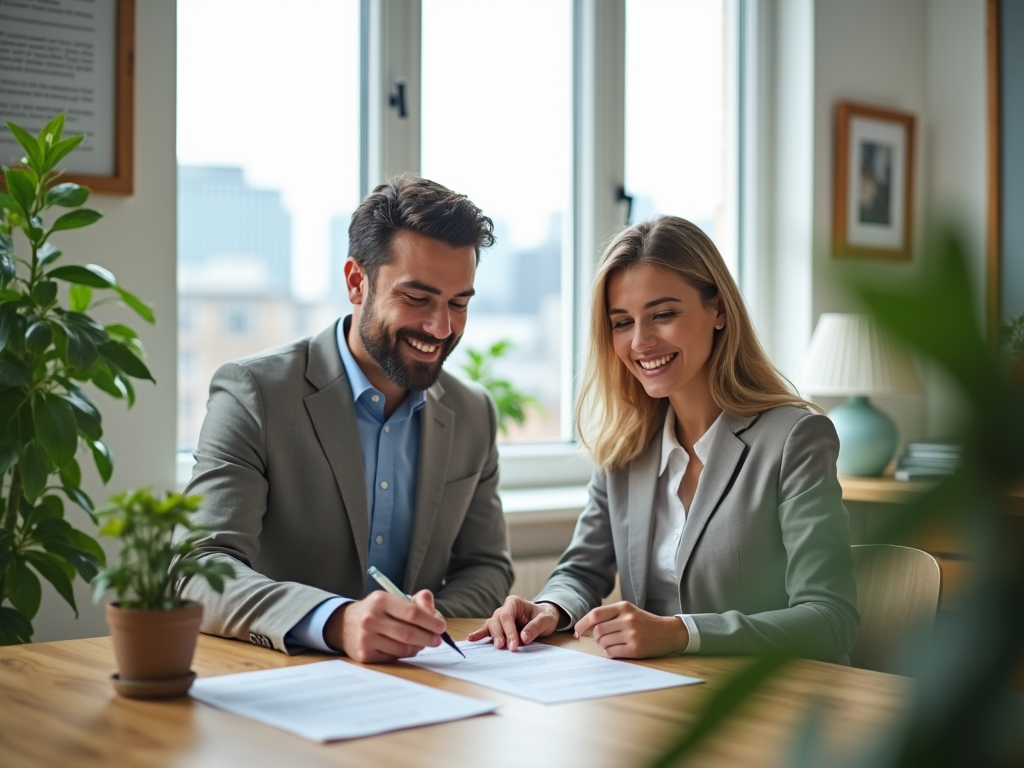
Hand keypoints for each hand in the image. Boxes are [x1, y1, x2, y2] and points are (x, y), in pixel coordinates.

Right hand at [325, 590, 444, 662]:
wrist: (345, 624)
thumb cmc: (378, 610)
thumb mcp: (395, 598)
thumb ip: (419, 602)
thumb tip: (436, 616)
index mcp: (381, 600)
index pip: (412, 613)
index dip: (431, 621)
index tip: (441, 627)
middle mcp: (371, 619)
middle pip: (409, 633)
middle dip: (428, 638)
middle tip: (437, 639)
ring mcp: (366, 638)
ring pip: (403, 648)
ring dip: (417, 647)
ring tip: (421, 642)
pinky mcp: (364, 654)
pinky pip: (393, 658)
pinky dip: (405, 654)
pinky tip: (405, 647)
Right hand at [467, 595, 562, 650]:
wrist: (544, 618)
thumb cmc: (545, 616)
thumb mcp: (546, 620)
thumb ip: (535, 627)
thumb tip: (523, 638)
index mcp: (515, 602)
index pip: (507, 616)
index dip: (509, 631)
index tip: (514, 645)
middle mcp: (504, 608)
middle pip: (497, 621)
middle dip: (500, 635)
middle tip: (505, 648)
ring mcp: (499, 617)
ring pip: (491, 625)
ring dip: (493, 637)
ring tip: (496, 647)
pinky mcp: (499, 626)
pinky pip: (487, 629)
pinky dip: (480, 634)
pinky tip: (472, 638)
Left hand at [573, 601, 688, 658]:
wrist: (669, 632)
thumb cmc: (645, 623)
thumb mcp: (629, 612)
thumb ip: (610, 616)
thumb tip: (587, 628)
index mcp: (624, 607)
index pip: (596, 614)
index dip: (583, 624)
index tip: (577, 632)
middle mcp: (627, 619)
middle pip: (598, 631)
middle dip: (597, 638)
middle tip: (605, 640)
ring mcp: (632, 634)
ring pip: (604, 643)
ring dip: (605, 646)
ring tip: (616, 644)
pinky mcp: (636, 648)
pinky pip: (612, 653)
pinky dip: (612, 653)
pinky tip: (621, 650)